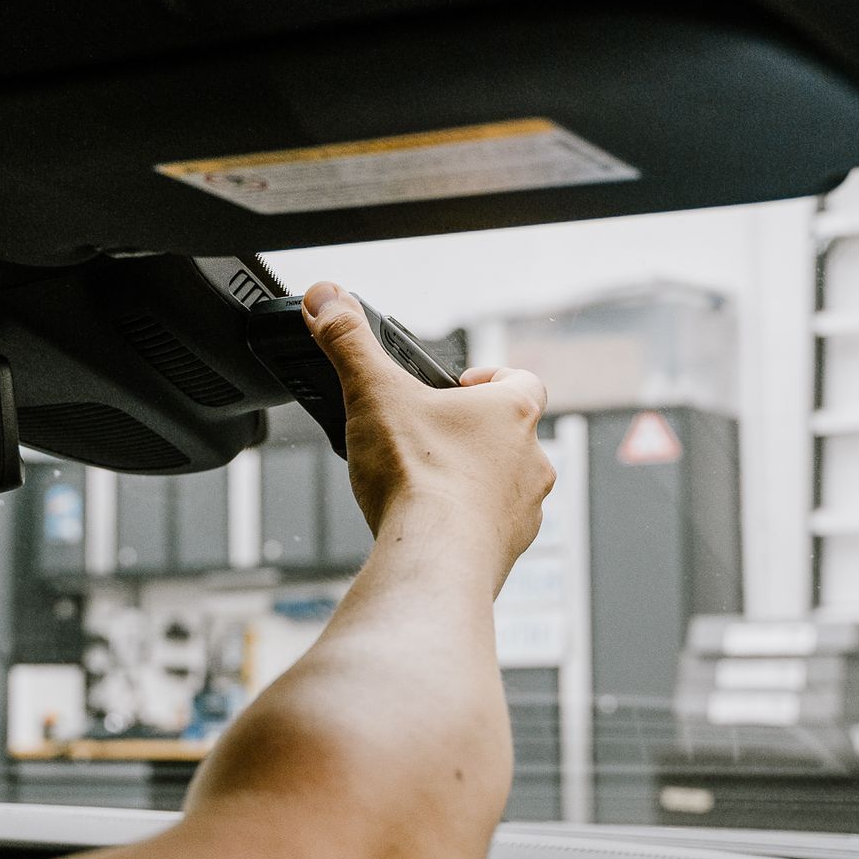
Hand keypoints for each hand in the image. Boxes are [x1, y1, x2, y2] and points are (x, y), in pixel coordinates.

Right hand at [301, 282, 553, 587]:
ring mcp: (525, 511)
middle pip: (512, 435)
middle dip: (473, 435)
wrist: (434, 562)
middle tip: (431, 439)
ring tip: (428, 487)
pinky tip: (429, 529)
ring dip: (474, 483)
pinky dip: (466, 528)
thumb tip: (326, 296)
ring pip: (505, 486)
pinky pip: (492, 533)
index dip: (491, 378)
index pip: (522, 380)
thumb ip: (348, 342)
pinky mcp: (508, 553)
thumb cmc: (419, 479)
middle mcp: (532, 460)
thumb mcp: (373, 393)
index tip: (460, 386)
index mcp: (511, 413)